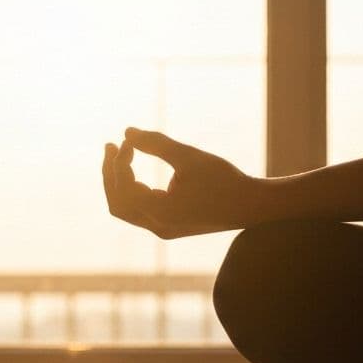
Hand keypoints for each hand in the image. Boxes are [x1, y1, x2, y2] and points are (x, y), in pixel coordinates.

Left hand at [101, 127, 265, 238]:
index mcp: (161, 213)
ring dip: (119, 184)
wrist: (252, 205)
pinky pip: (139, 212)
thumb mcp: (189, 156)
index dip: (119, 161)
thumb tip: (126, 131)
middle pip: (117, 203)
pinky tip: (135, 173)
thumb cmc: (224, 179)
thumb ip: (156, 143)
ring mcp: (163, 231)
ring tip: (119, 157)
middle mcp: (158, 227)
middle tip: (111, 146)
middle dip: (110, 174)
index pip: (124, 187)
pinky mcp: (169, 228)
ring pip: (126, 210)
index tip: (129, 140)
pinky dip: (132, 192)